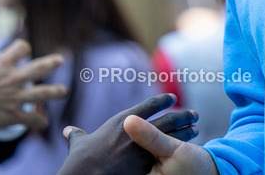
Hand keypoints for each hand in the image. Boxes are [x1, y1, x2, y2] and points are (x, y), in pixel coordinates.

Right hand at [0, 39, 67, 134]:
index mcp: (1, 63)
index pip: (21, 47)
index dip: (23, 48)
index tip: (23, 51)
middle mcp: (12, 78)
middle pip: (39, 67)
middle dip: (51, 63)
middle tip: (60, 60)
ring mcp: (14, 97)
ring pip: (42, 93)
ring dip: (55, 92)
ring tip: (63, 91)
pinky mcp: (12, 116)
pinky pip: (31, 118)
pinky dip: (39, 121)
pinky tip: (43, 122)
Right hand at [57, 93, 199, 174]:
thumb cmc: (81, 162)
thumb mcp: (79, 146)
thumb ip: (77, 136)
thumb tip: (69, 132)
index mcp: (122, 122)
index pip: (147, 107)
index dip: (161, 102)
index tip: (172, 98)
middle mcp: (137, 132)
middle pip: (166, 120)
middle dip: (182, 116)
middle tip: (193, 114)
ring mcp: (144, 150)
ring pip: (172, 137)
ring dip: (185, 133)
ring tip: (196, 129)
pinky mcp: (147, 167)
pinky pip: (167, 156)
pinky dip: (179, 151)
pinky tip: (187, 151)